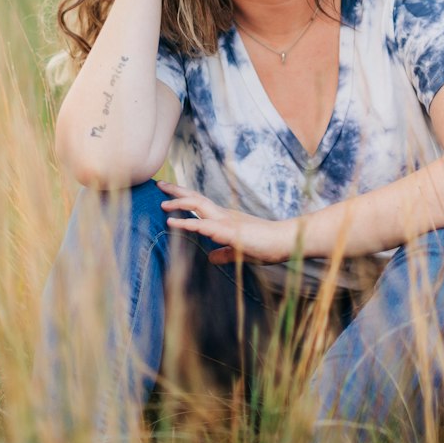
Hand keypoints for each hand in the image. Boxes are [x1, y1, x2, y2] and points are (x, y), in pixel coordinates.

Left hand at [158, 182, 294, 264]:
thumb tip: (211, 258)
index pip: (200, 204)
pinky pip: (203, 226)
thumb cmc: (266, 246)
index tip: (167, 194)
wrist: (285, 241)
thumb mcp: (239, 251)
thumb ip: (224, 253)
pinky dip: (186, 223)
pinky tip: (172, 223)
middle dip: (176, 191)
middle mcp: (223, 215)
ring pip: (198, 206)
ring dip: (178, 203)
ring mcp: (226, 221)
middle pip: (195, 198)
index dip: (183, 198)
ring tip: (161, 204)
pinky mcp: (229, 232)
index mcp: (224, 219)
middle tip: (158, 184)